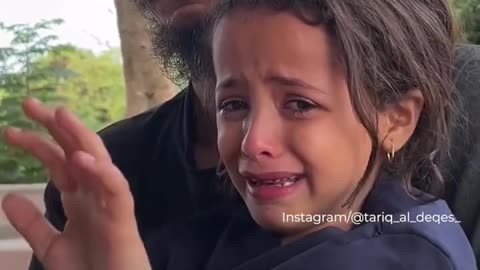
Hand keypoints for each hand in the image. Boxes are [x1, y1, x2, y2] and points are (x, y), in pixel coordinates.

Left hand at [1, 98, 150, 269]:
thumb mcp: (51, 247)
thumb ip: (33, 223)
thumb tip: (9, 197)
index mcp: (79, 198)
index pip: (58, 162)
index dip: (37, 144)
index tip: (12, 130)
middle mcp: (94, 193)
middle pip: (77, 151)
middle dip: (56, 126)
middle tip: (30, 103)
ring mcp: (109, 202)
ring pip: (99, 161)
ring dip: (81, 137)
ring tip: (60, 115)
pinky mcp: (122, 216)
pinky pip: (115, 189)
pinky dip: (101, 172)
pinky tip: (81, 158)